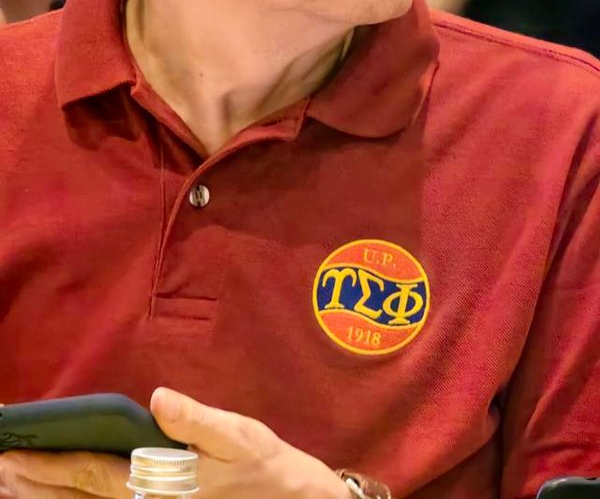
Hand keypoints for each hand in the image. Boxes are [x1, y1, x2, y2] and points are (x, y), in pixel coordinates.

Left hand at [0, 388, 349, 498]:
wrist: (284, 498)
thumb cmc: (258, 463)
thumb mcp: (236, 435)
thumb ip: (196, 419)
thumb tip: (160, 398)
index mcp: (158, 481)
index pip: (91, 472)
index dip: (50, 464)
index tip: (12, 453)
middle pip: (77, 494)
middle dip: (35, 481)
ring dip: (46, 494)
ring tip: (10, 482)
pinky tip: (58, 492)